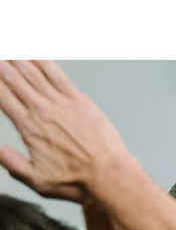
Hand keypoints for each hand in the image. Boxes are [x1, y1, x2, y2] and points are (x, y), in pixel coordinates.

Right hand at [0, 60, 128, 201]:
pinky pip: (56, 74)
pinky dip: (42, 59)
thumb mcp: (37, 180)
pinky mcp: (79, 100)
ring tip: (7, 48)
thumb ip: (11, 162)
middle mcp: (42, 110)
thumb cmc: (77, 181)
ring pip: (32, 72)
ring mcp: (61, 102)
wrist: (110, 175)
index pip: (1, 95)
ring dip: (16, 57)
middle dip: (1, 64)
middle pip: (12, 78)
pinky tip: (32, 50)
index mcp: (28, 127)